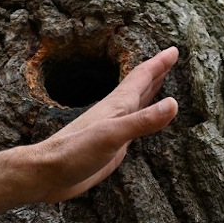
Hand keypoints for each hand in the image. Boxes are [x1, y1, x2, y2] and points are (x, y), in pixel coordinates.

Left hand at [28, 46, 178, 202]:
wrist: (49, 173)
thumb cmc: (74, 152)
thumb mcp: (112, 135)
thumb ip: (142, 121)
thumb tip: (173, 103)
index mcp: (116, 105)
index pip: (141, 78)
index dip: (159, 63)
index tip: (174, 50)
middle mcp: (115, 112)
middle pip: (139, 86)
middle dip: (157, 72)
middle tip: (171, 59)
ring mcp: (112, 128)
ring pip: (136, 103)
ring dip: (150, 91)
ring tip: (160, 81)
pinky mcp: (111, 145)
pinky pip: (133, 125)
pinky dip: (143, 117)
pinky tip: (143, 119)